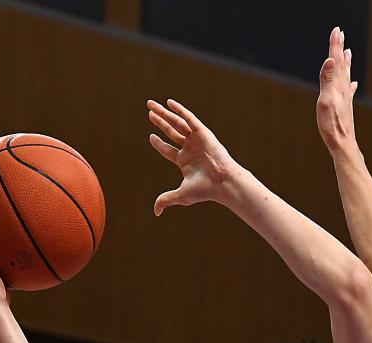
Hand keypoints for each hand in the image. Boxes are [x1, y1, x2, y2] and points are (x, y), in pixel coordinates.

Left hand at [147, 99, 240, 216]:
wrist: (222, 182)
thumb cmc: (204, 190)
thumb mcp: (181, 195)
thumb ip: (166, 199)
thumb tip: (155, 212)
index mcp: (185, 161)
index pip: (168, 150)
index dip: (159, 144)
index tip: (150, 136)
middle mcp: (190, 149)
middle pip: (171, 132)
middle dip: (160, 122)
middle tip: (149, 112)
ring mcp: (196, 140)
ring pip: (176, 123)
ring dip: (164, 114)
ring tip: (151, 105)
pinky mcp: (202, 132)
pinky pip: (188, 118)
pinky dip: (179, 110)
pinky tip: (168, 102)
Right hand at [316, 26, 358, 154]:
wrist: (343, 143)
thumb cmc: (332, 124)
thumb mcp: (325, 100)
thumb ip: (327, 80)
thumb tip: (330, 60)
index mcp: (338, 86)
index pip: (335, 61)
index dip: (335, 45)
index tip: (336, 31)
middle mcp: (344, 89)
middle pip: (341, 65)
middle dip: (340, 49)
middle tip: (340, 35)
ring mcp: (346, 98)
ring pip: (346, 75)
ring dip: (346, 63)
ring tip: (348, 52)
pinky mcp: (346, 107)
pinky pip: (349, 90)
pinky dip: (351, 83)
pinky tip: (354, 84)